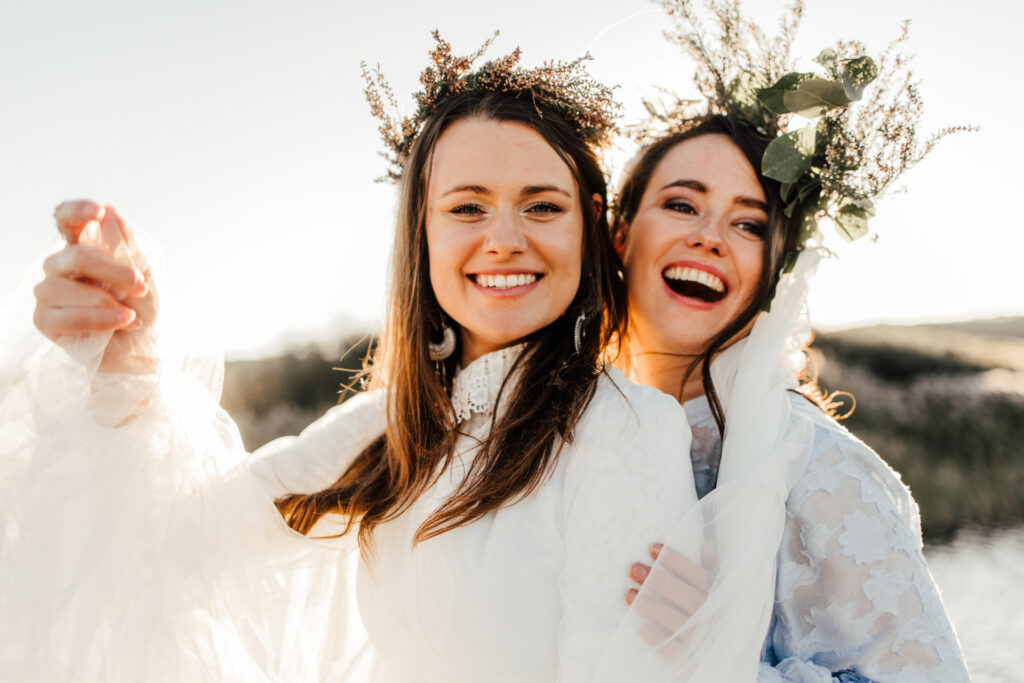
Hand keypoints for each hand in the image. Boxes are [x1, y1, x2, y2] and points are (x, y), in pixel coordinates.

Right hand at [34, 200, 158, 373]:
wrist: (143, 347)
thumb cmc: (142, 308)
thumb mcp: (144, 274)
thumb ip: (126, 246)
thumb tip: (110, 212)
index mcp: (82, 247)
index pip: (66, 220)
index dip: (76, 211)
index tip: (99, 211)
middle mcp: (60, 266)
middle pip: (75, 256)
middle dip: (114, 271)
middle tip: (140, 286)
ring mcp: (48, 292)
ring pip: (66, 287)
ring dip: (107, 301)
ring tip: (131, 315)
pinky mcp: (44, 320)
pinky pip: (66, 316)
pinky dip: (99, 319)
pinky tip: (121, 321)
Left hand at [625, 542, 712, 657]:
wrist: (714, 663)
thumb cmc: (707, 622)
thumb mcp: (713, 596)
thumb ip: (710, 572)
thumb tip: (706, 544)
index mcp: (716, 599)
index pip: (698, 575)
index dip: (676, 560)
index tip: (651, 547)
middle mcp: (712, 618)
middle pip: (687, 596)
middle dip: (659, 581)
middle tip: (633, 569)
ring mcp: (704, 641)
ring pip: (680, 622)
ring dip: (653, 607)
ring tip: (628, 594)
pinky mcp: (693, 662)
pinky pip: (677, 652)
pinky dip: (660, 640)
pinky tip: (641, 629)